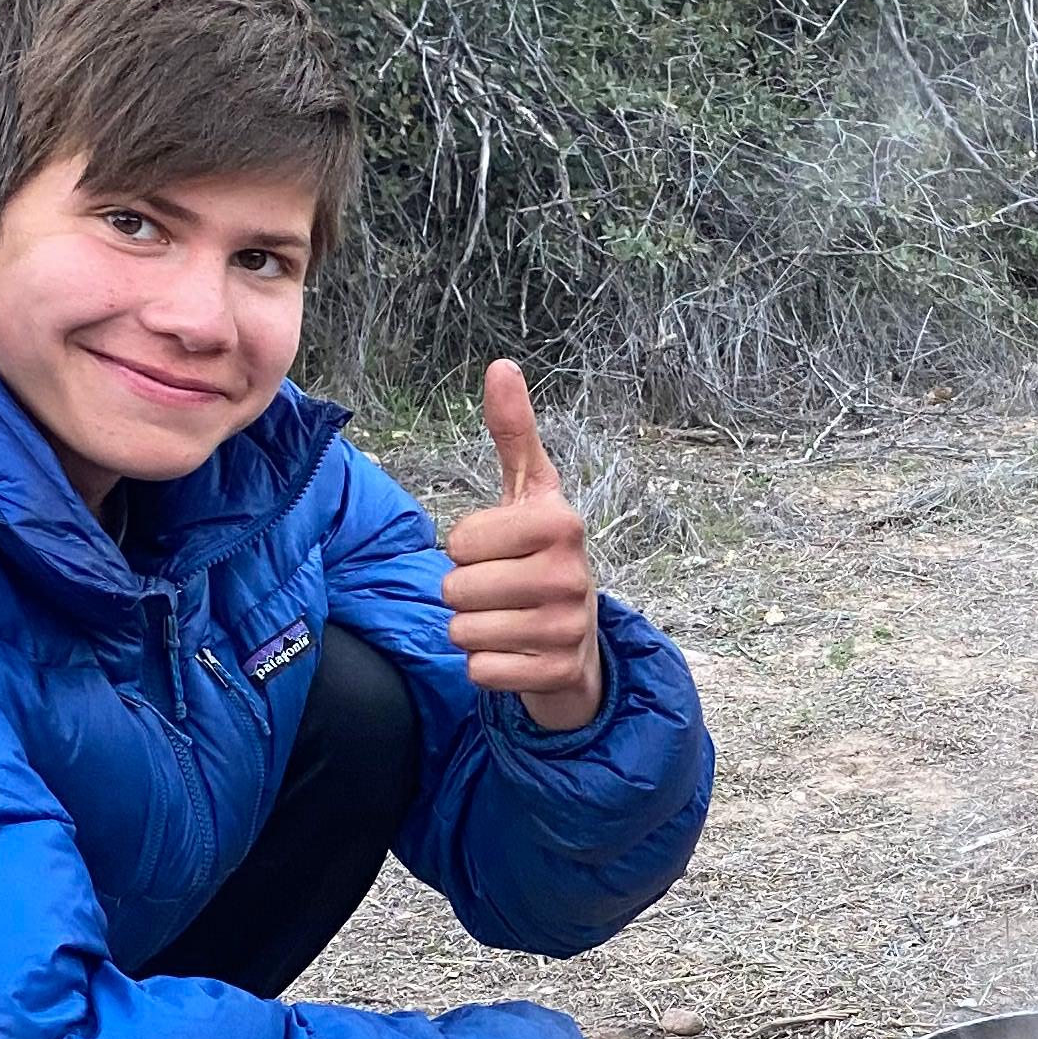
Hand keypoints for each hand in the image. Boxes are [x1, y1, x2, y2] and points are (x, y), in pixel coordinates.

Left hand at [443, 361, 603, 731]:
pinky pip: (481, 671)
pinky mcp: (558, 673)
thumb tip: (501, 365)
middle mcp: (572, 574)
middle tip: (500, 591)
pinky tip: (514, 653)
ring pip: (464, 632)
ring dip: (472, 630)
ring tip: (506, 620)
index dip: (464, 548)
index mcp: (561, 522)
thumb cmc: (542, 556)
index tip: (498, 550)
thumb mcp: (531, 493)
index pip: (459, 540)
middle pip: (456, 588)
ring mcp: (569, 627)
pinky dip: (486, 667)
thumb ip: (513, 432)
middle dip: (464, 593)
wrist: (581, 643)